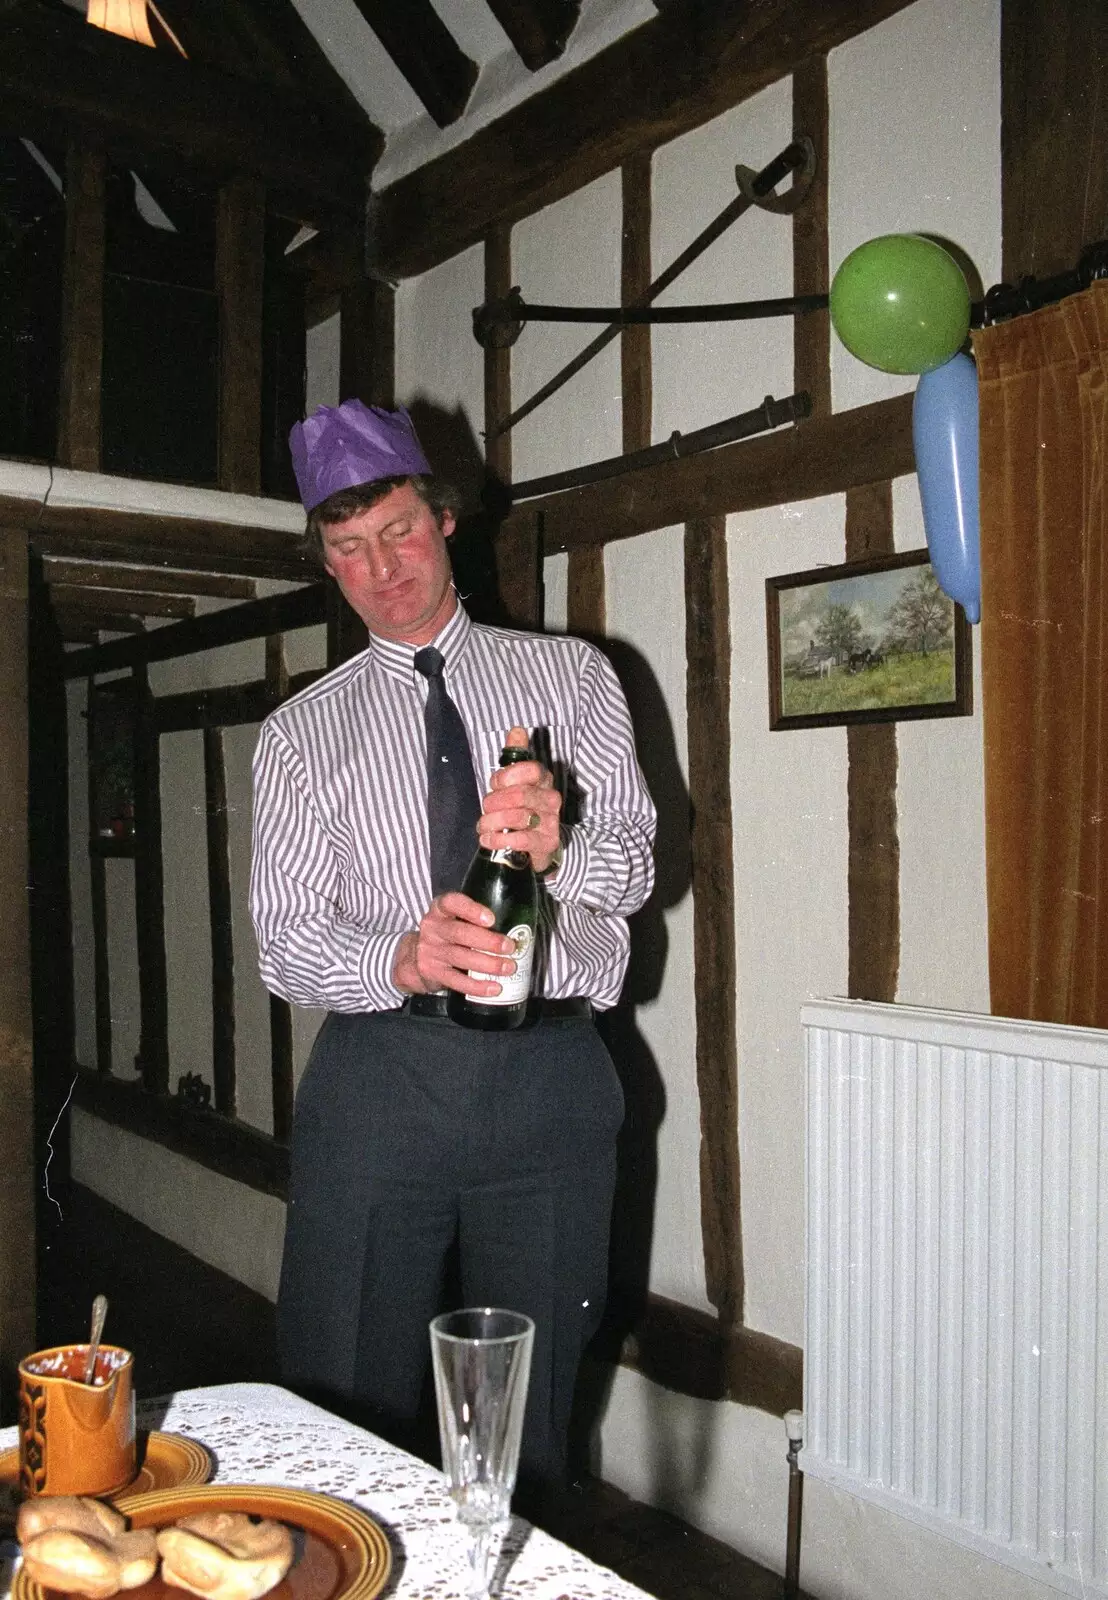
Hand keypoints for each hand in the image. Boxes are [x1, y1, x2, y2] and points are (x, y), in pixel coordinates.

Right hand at [392, 893, 517, 996]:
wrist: (414, 957)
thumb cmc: (446, 934)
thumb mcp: (453, 919)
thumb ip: (474, 919)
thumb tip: (518, 929)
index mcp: (440, 910)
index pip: (451, 902)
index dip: (471, 909)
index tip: (491, 919)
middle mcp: (432, 928)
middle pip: (460, 933)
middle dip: (488, 941)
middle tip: (510, 947)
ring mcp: (430, 951)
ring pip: (460, 957)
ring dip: (488, 964)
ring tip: (508, 967)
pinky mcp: (432, 972)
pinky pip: (456, 981)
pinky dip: (477, 986)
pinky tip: (493, 988)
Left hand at [478, 725, 562, 872]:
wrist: (536, 842)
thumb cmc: (522, 807)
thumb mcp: (515, 780)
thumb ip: (515, 754)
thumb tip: (517, 730)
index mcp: (544, 779)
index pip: (530, 769)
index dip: (506, 777)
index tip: (494, 785)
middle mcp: (551, 799)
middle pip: (519, 795)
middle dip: (493, 803)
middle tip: (485, 810)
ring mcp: (551, 822)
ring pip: (517, 817)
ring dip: (492, 823)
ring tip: (483, 827)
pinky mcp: (547, 843)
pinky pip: (521, 840)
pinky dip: (498, 840)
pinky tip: (488, 839)